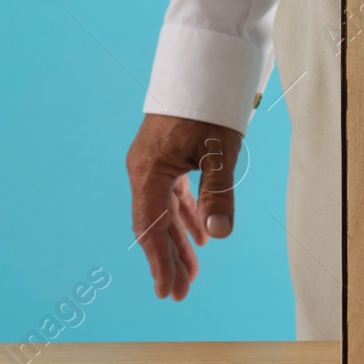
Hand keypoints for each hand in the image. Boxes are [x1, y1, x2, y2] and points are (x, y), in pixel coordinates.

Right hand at [125, 113, 242, 300]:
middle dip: (168, 261)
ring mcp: (152, 164)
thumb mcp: (219, 151)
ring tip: (191, 274)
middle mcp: (144, 171)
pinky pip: (171, 197)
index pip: (151, 228)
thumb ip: (218, 192)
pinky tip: (198, 238)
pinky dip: (184, 218)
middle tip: (180, 295)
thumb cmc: (207, 106)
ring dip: (177, 243)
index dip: (160, 262)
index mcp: (149, 172)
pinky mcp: (164, 158)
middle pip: (154, 225)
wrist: (199, 68)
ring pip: (163, 213)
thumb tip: (218, 233)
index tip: (167, 291)